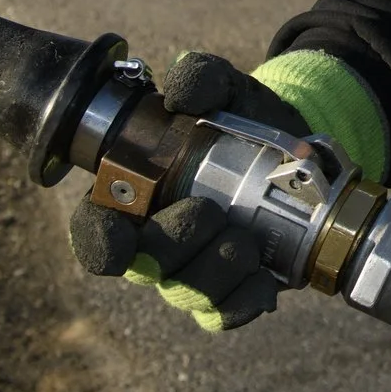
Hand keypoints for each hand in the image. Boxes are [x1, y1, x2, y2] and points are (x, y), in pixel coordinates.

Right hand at [65, 51, 305, 333]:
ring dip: (216, 270)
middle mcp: (155, 239)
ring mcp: (191, 270)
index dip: (98, 241)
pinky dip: (245, 301)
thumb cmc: (239, 120)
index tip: (119, 239)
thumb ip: (200, 77)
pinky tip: (265, 282)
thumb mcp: (225, 88)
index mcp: (135, 195)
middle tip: (211, 214)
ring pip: (186, 293)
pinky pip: (224, 314)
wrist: (296, 148)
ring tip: (246, 243)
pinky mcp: (229, 290)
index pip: (94, 228)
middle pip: (145, 266)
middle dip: (175, 243)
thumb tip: (179, 91)